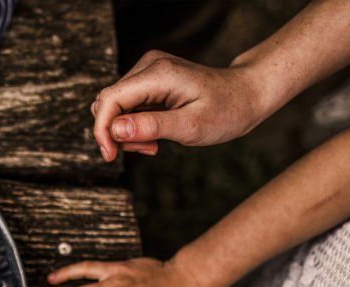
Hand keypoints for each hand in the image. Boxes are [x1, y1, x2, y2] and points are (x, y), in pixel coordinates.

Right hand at [91, 50, 264, 161]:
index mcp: (158, 74)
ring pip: (114, 106)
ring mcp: (148, 71)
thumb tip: (115, 130)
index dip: (102, 130)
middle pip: (107, 103)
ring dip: (125, 132)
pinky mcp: (150, 80)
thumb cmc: (226, 110)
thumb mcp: (191, 126)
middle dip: (116, 133)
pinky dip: (133, 126)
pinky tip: (154, 137)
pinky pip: (126, 106)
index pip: (109, 100)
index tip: (110, 156)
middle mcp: (148, 66)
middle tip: (147, 150)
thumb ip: (152, 127)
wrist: (247, 94)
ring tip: (153, 145)